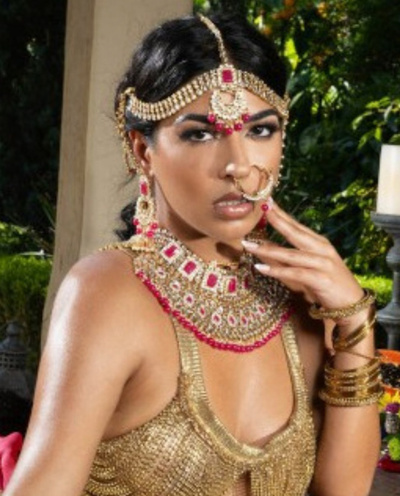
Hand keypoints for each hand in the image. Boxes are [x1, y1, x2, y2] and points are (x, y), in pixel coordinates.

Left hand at [242, 202, 364, 325]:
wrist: (352, 304)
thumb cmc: (329, 284)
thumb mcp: (311, 266)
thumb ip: (292, 256)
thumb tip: (267, 246)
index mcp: (319, 243)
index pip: (297, 225)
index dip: (282, 214)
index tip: (266, 202)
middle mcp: (322, 249)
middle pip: (295, 232)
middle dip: (276, 220)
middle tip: (260, 210)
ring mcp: (322, 264)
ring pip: (291, 254)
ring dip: (268, 249)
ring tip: (249, 245)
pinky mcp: (321, 279)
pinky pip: (294, 273)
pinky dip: (277, 270)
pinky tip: (261, 267)